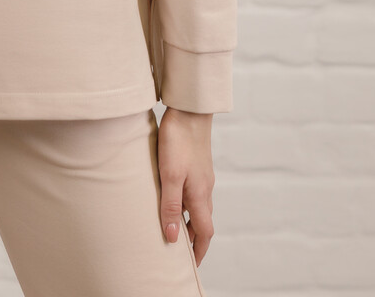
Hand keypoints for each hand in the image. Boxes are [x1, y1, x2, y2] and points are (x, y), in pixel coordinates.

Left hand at [157, 108, 215, 265]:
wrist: (190, 110)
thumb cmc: (178, 140)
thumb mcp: (169, 176)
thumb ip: (169, 207)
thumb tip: (172, 238)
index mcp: (199, 195)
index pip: (205, 232)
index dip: (200, 250)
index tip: (193, 264)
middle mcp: (205, 188)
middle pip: (203, 221)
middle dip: (195, 238)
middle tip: (182, 251)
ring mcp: (203, 175)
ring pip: (199, 205)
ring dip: (190, 220)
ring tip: (174, 227)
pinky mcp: (198, 164)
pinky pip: (195, 191)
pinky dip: (187, 202)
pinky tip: (174, 195)